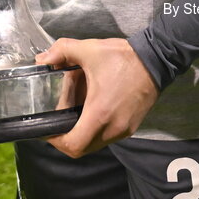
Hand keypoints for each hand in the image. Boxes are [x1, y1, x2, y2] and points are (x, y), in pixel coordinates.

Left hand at [37, 37, 158, 158]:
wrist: (156, 59)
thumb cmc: (123, 57)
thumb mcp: (90, 49)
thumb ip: (62, 50)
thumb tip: (42, 58)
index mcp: (100, 114)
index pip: (73, 145)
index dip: (55, 141)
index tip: (47, 128)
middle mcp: (113, 128)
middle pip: (82, 149)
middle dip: (66, 138)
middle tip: (58, 120)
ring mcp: (124, 130)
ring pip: (95, 144)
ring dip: (82, 133)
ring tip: (76, 111)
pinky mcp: (132, 126)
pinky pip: (108, 137)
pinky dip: (96, 129)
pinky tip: (94, 108)